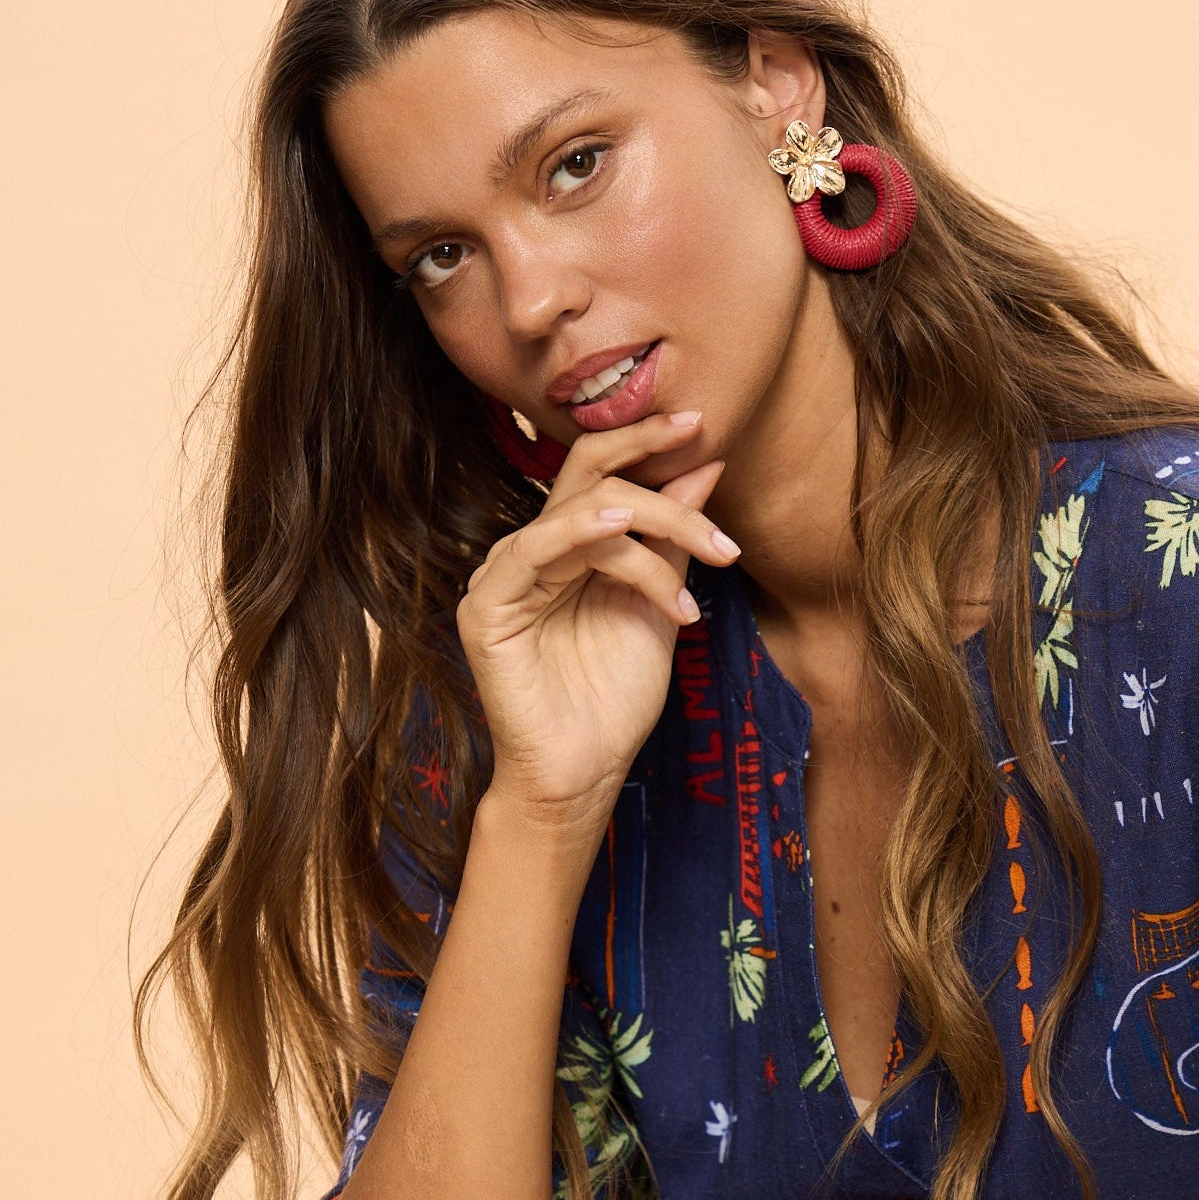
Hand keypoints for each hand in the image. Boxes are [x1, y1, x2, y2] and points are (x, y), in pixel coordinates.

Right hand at [456, 409, 731, 823]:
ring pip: (580, 511)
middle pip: (588, 477)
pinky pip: (535, 548)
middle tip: (706, 452)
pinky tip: (626, 526)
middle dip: (650, 459)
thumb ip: (674, 540)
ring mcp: (504, 576)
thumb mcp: (661, 604)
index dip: (646, 444)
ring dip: (655, 523)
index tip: (702, 426)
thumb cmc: (616, 700)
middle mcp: (533, 553)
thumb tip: (703, 463)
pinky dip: (584, 531)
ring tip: (711, 555)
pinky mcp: (486, 608)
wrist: (584, 773)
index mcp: (569, 549)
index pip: (600, 473)